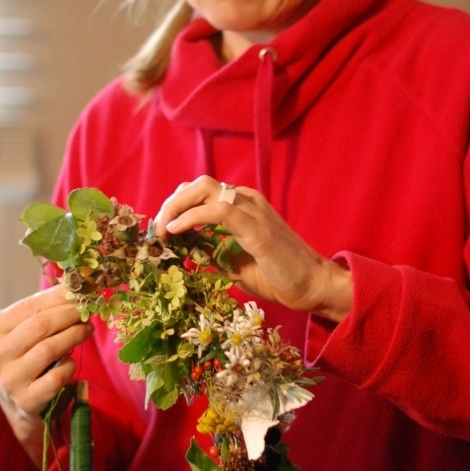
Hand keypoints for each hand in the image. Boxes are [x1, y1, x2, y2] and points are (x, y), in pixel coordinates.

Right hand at [0, 284, 92, 459]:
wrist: (19, 399)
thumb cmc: (25, 353)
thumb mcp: (26, 328)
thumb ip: (45, 307)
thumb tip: (77, 283)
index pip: (30, 306)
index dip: (59, 297)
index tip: (82, 291)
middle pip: (40, 326)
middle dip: (69, 315)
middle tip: (88, 311)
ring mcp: (8, 380)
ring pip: (48, 349)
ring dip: (74, 336)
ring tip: (87, 330)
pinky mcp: (26, 400)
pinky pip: (56, 377)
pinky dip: (69, 366)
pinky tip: (71, 360)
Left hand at [152, 176, 352, 322]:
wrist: (311, 285)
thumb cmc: (277, 276)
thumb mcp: (235, 264)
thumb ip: (212, 253)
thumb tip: (185, 251)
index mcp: (243, 206)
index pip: (200, 193)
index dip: (175, 206)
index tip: (160, 231)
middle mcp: (246, 200)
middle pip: (198, 185)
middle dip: (171, 203)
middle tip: (158, 230)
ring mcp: (252, 210)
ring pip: (204, 189)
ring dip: (175, 207)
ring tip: (163, 231)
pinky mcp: (256, 227)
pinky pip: (217, 210)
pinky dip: (191, 218)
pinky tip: (177, 231)